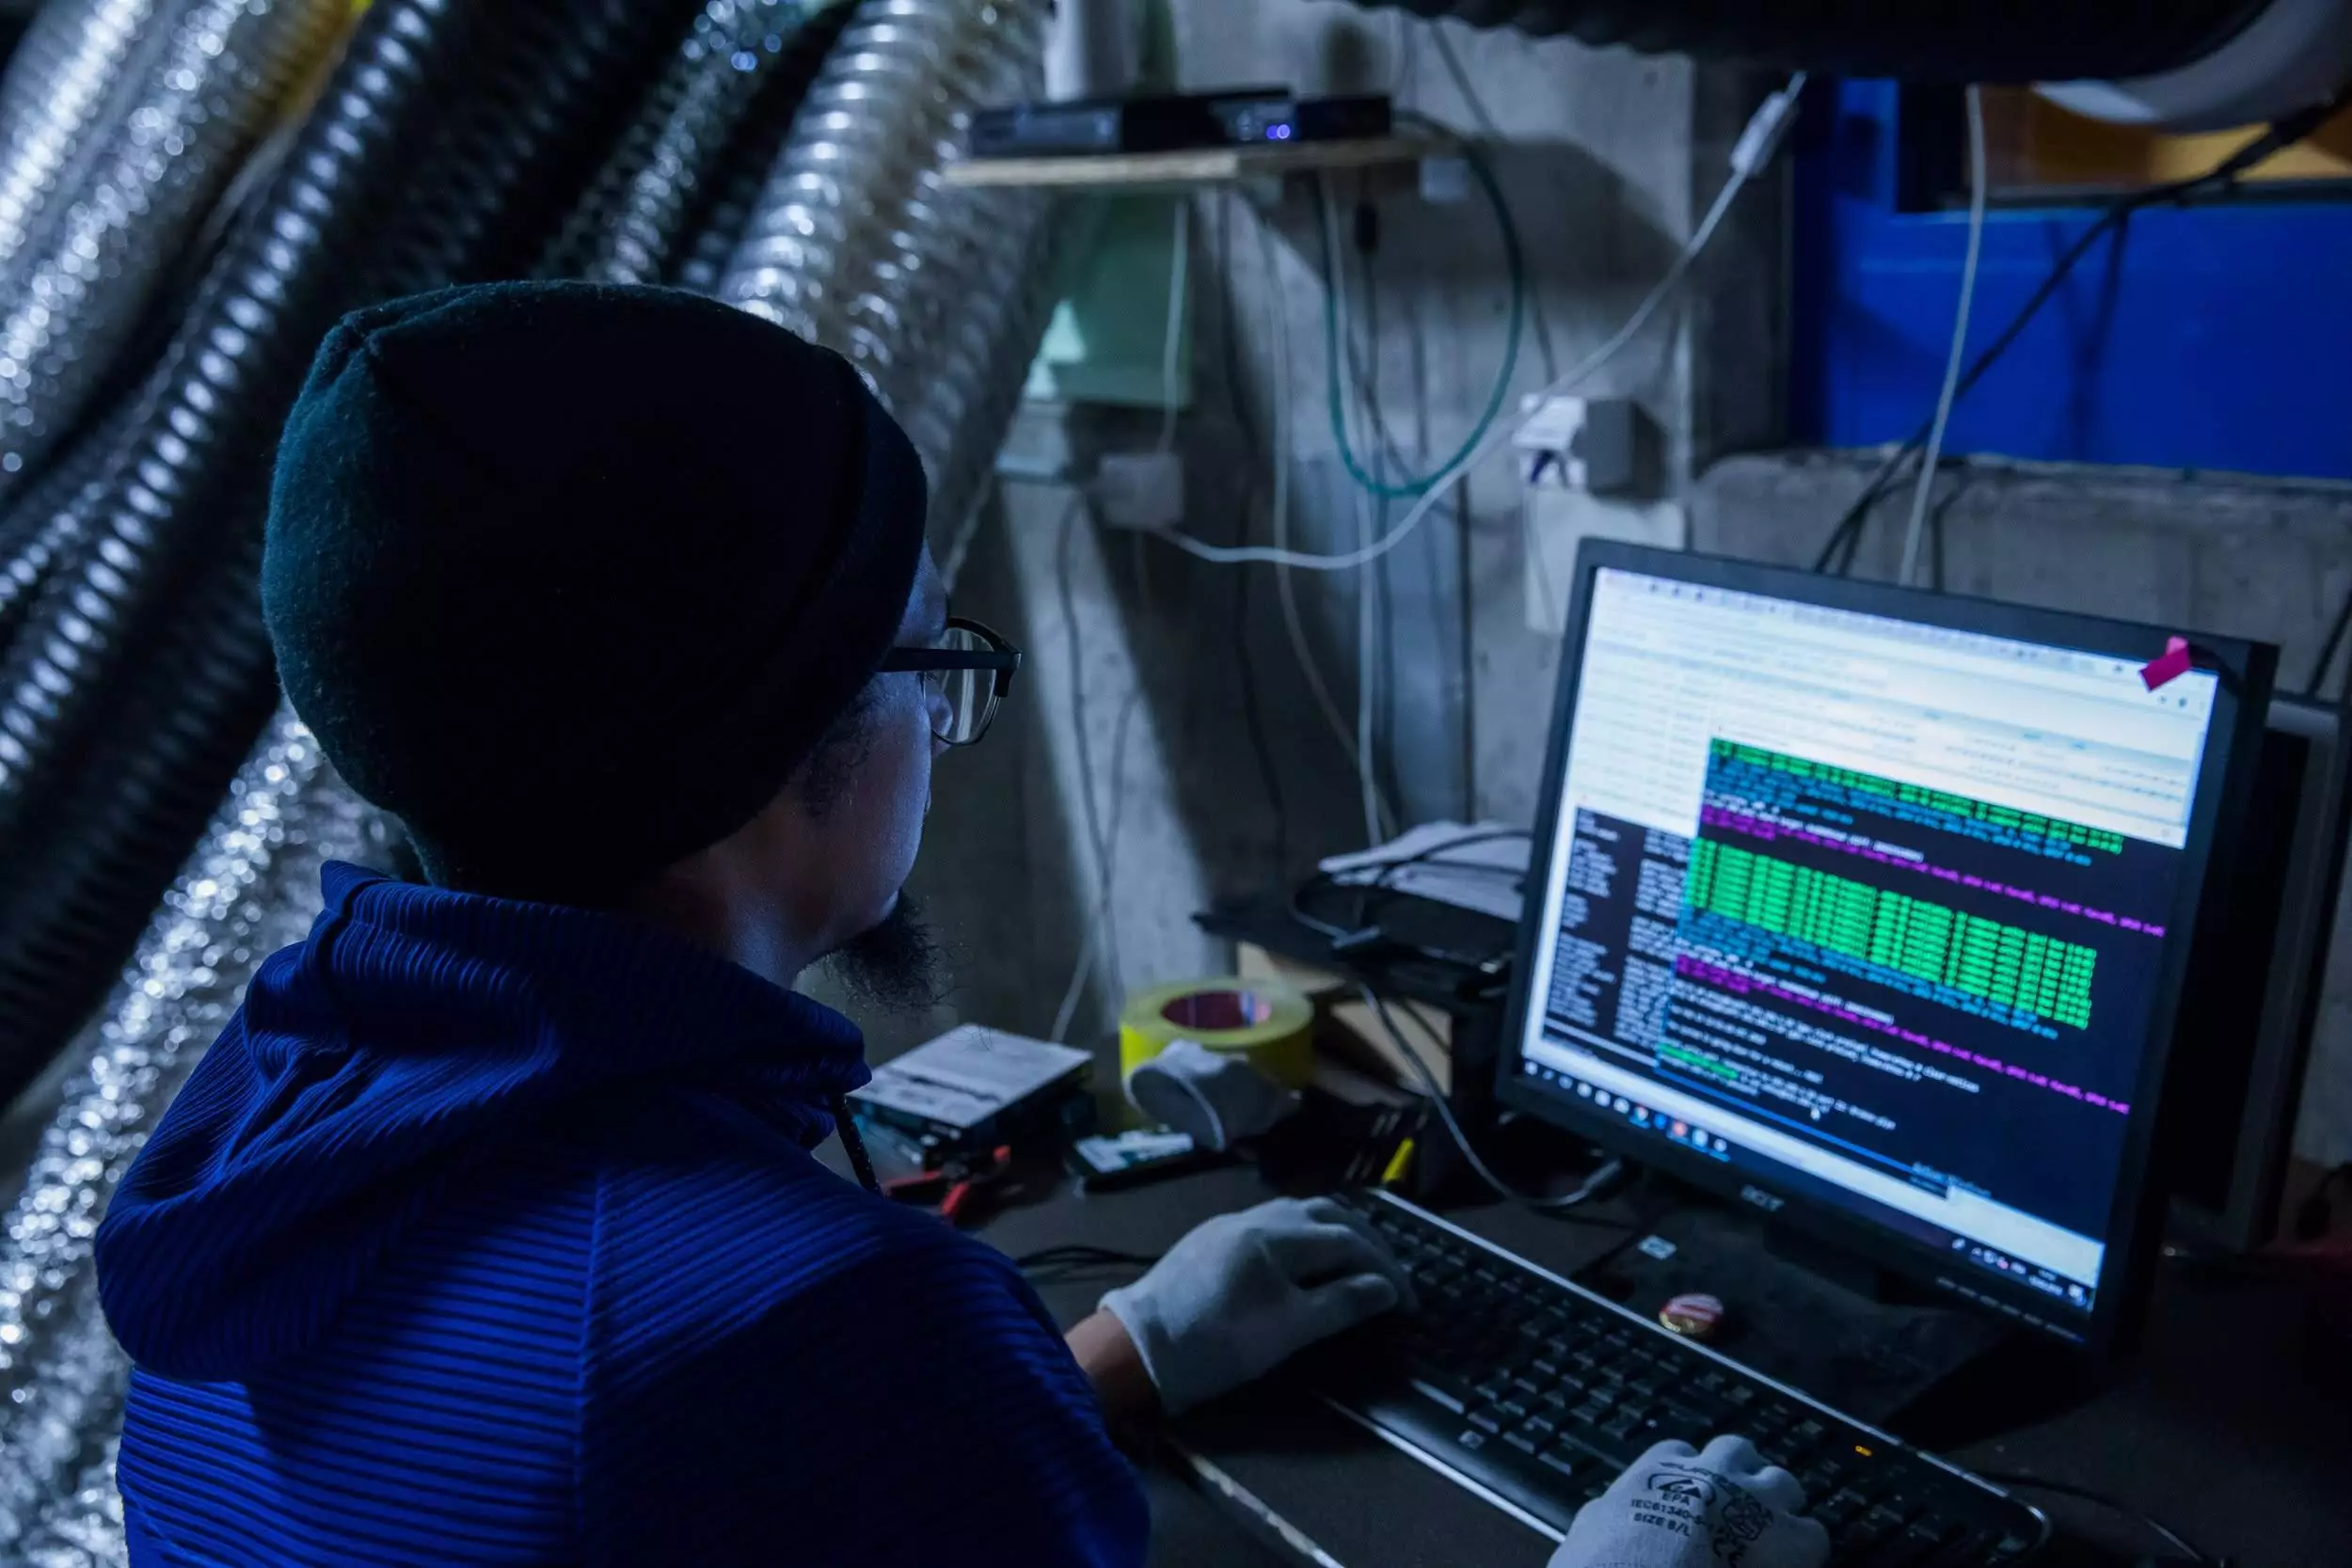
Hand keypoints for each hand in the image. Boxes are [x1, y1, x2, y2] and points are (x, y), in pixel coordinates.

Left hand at [1099, 1197, 1409, 1414]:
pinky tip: (1306, 1259)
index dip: (1386, 1269)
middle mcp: (1256, 1217)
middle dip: (1366, 1239)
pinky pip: (1272, 1223)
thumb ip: (1341, 1303)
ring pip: (1296, 1212)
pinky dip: (1305, 1236)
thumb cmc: (1217, 1343)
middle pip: (1326, 1213)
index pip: (1349, 1240)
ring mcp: (1229, 1224)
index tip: (1410, 1303)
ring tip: (1356, 1261)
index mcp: (1277, 1235)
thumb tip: (1386, 1288)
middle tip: (1391, 1272)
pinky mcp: (1211, 1239)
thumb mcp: (1288, 1330)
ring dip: (1334, 1231)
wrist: (1138, 1348)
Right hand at [1548, 1436, 1828, 1567]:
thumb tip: (1599, 1521)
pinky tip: (1798, 1565)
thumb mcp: (1588, 1530)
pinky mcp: (1791, 1538)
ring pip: (1782, 1481)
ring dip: (1778, 1504)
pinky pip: (1815, 1534)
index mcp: (1658, 1470)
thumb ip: (1603, 1517)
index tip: (1687, 1493)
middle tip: (1739, 1505)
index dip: (1687, 1472)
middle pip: (1736, 1450)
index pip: (1677, 1451)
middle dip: (1741, 1473)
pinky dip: (1806, 1549)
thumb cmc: (1606, 1561)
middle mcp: (1710, 1473)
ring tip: (1775, 1535)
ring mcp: (1753, 1500)